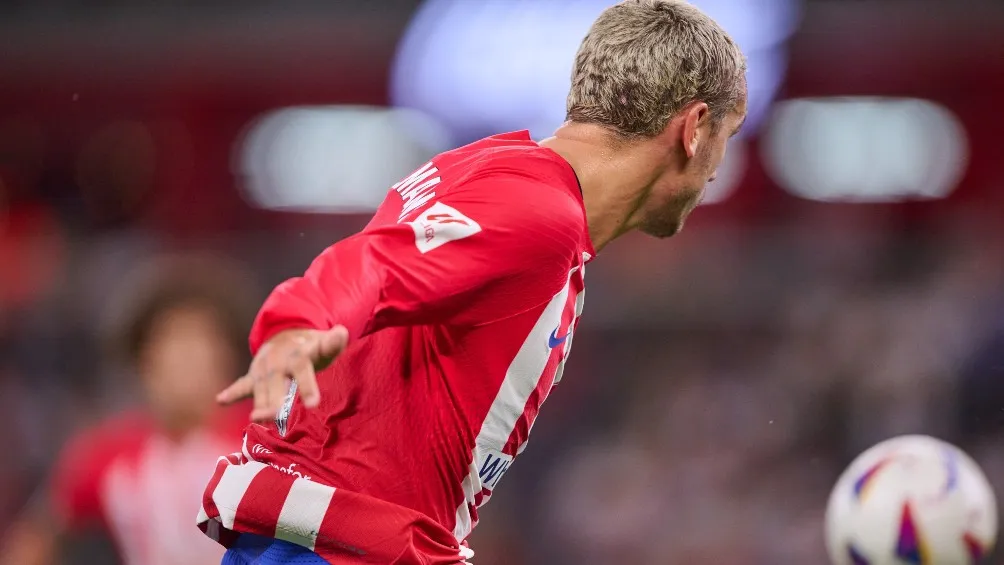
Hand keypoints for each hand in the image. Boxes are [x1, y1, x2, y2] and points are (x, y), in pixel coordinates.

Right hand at [216, 326, 348, 421]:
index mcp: (298, 354)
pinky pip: (242, 385)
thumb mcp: (325, 343)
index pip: (302, 369)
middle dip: (276, 400)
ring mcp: (263, 369)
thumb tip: (342, 332)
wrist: (286, 333)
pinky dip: (232, 392)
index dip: (307, 386)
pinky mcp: (253, 376)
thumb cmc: (312, 346)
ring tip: (256, 419)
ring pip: (260, 389)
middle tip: (278, 416)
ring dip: (258, 404)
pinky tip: (220, 400)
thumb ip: (334, 342)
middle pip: (277, 383)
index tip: (313, 405)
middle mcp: (277, 362)